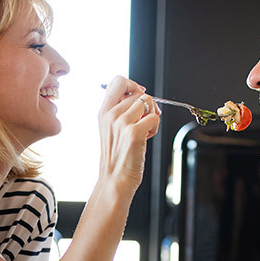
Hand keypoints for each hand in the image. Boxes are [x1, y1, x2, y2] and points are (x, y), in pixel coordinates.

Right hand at [98, 76, 159, 198]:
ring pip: (148, 102)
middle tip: (145, 120)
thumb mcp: (111, 129)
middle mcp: (111, 114)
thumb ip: (121, 110)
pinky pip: (155, 117)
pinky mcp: (134, 132)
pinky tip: (147, 137)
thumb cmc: (117, 156)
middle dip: (148, 104)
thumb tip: (141, 94)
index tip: (138, 96)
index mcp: (103, 111)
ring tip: (145, 130)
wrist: (115, 179)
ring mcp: (122, 122)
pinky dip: (155, 127)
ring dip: (152, 115)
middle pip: (139, 92)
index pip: (118, 81)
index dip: (133, 84)